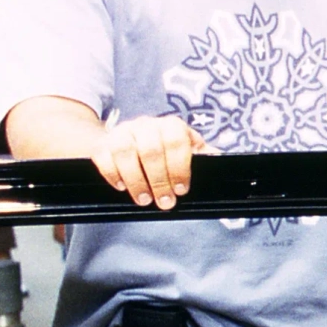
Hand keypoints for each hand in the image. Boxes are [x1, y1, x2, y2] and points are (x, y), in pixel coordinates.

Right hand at [92, 116, 209, 209]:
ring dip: (136, 180)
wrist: (128, 139)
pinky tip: (121, 187)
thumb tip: (223, 163)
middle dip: (159, 180)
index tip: (181, 190)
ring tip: (144, 200)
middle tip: (164, 202)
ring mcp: (123, 132)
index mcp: (171, 126)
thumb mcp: (187, 149)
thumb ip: (203, 155)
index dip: (179, 168)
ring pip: (125, 152)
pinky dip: (112, 173)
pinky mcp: (102, 143)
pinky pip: (103, 156)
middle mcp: (147, 125)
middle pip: (151, 150)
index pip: (176, 141)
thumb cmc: (165, 149)